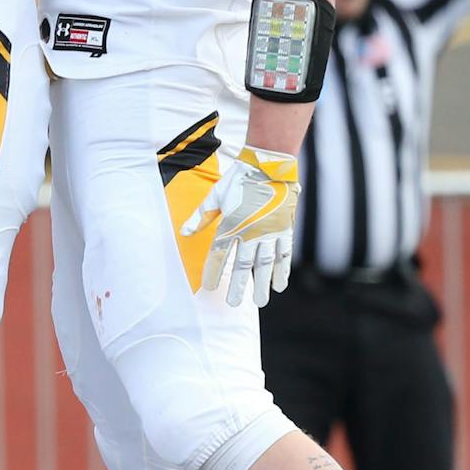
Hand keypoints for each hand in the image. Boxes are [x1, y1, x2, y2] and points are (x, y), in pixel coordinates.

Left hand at [180, 146, 300, 307]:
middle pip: (242, 265)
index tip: (209, 288)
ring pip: (265, 264)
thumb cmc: (239, 180)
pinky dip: (282, 271)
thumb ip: (200, 217)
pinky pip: (284, 254)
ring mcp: (270, 232)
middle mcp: (251, 232)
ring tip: (259, 302)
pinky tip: (279, 285)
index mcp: (231, 224)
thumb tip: (184, 233)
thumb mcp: (215, 196)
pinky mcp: (285, 229)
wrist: (269, 166)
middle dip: (238, 286)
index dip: (213, 272)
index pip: (219, 255)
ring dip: (262, 284)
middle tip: (233, 304)